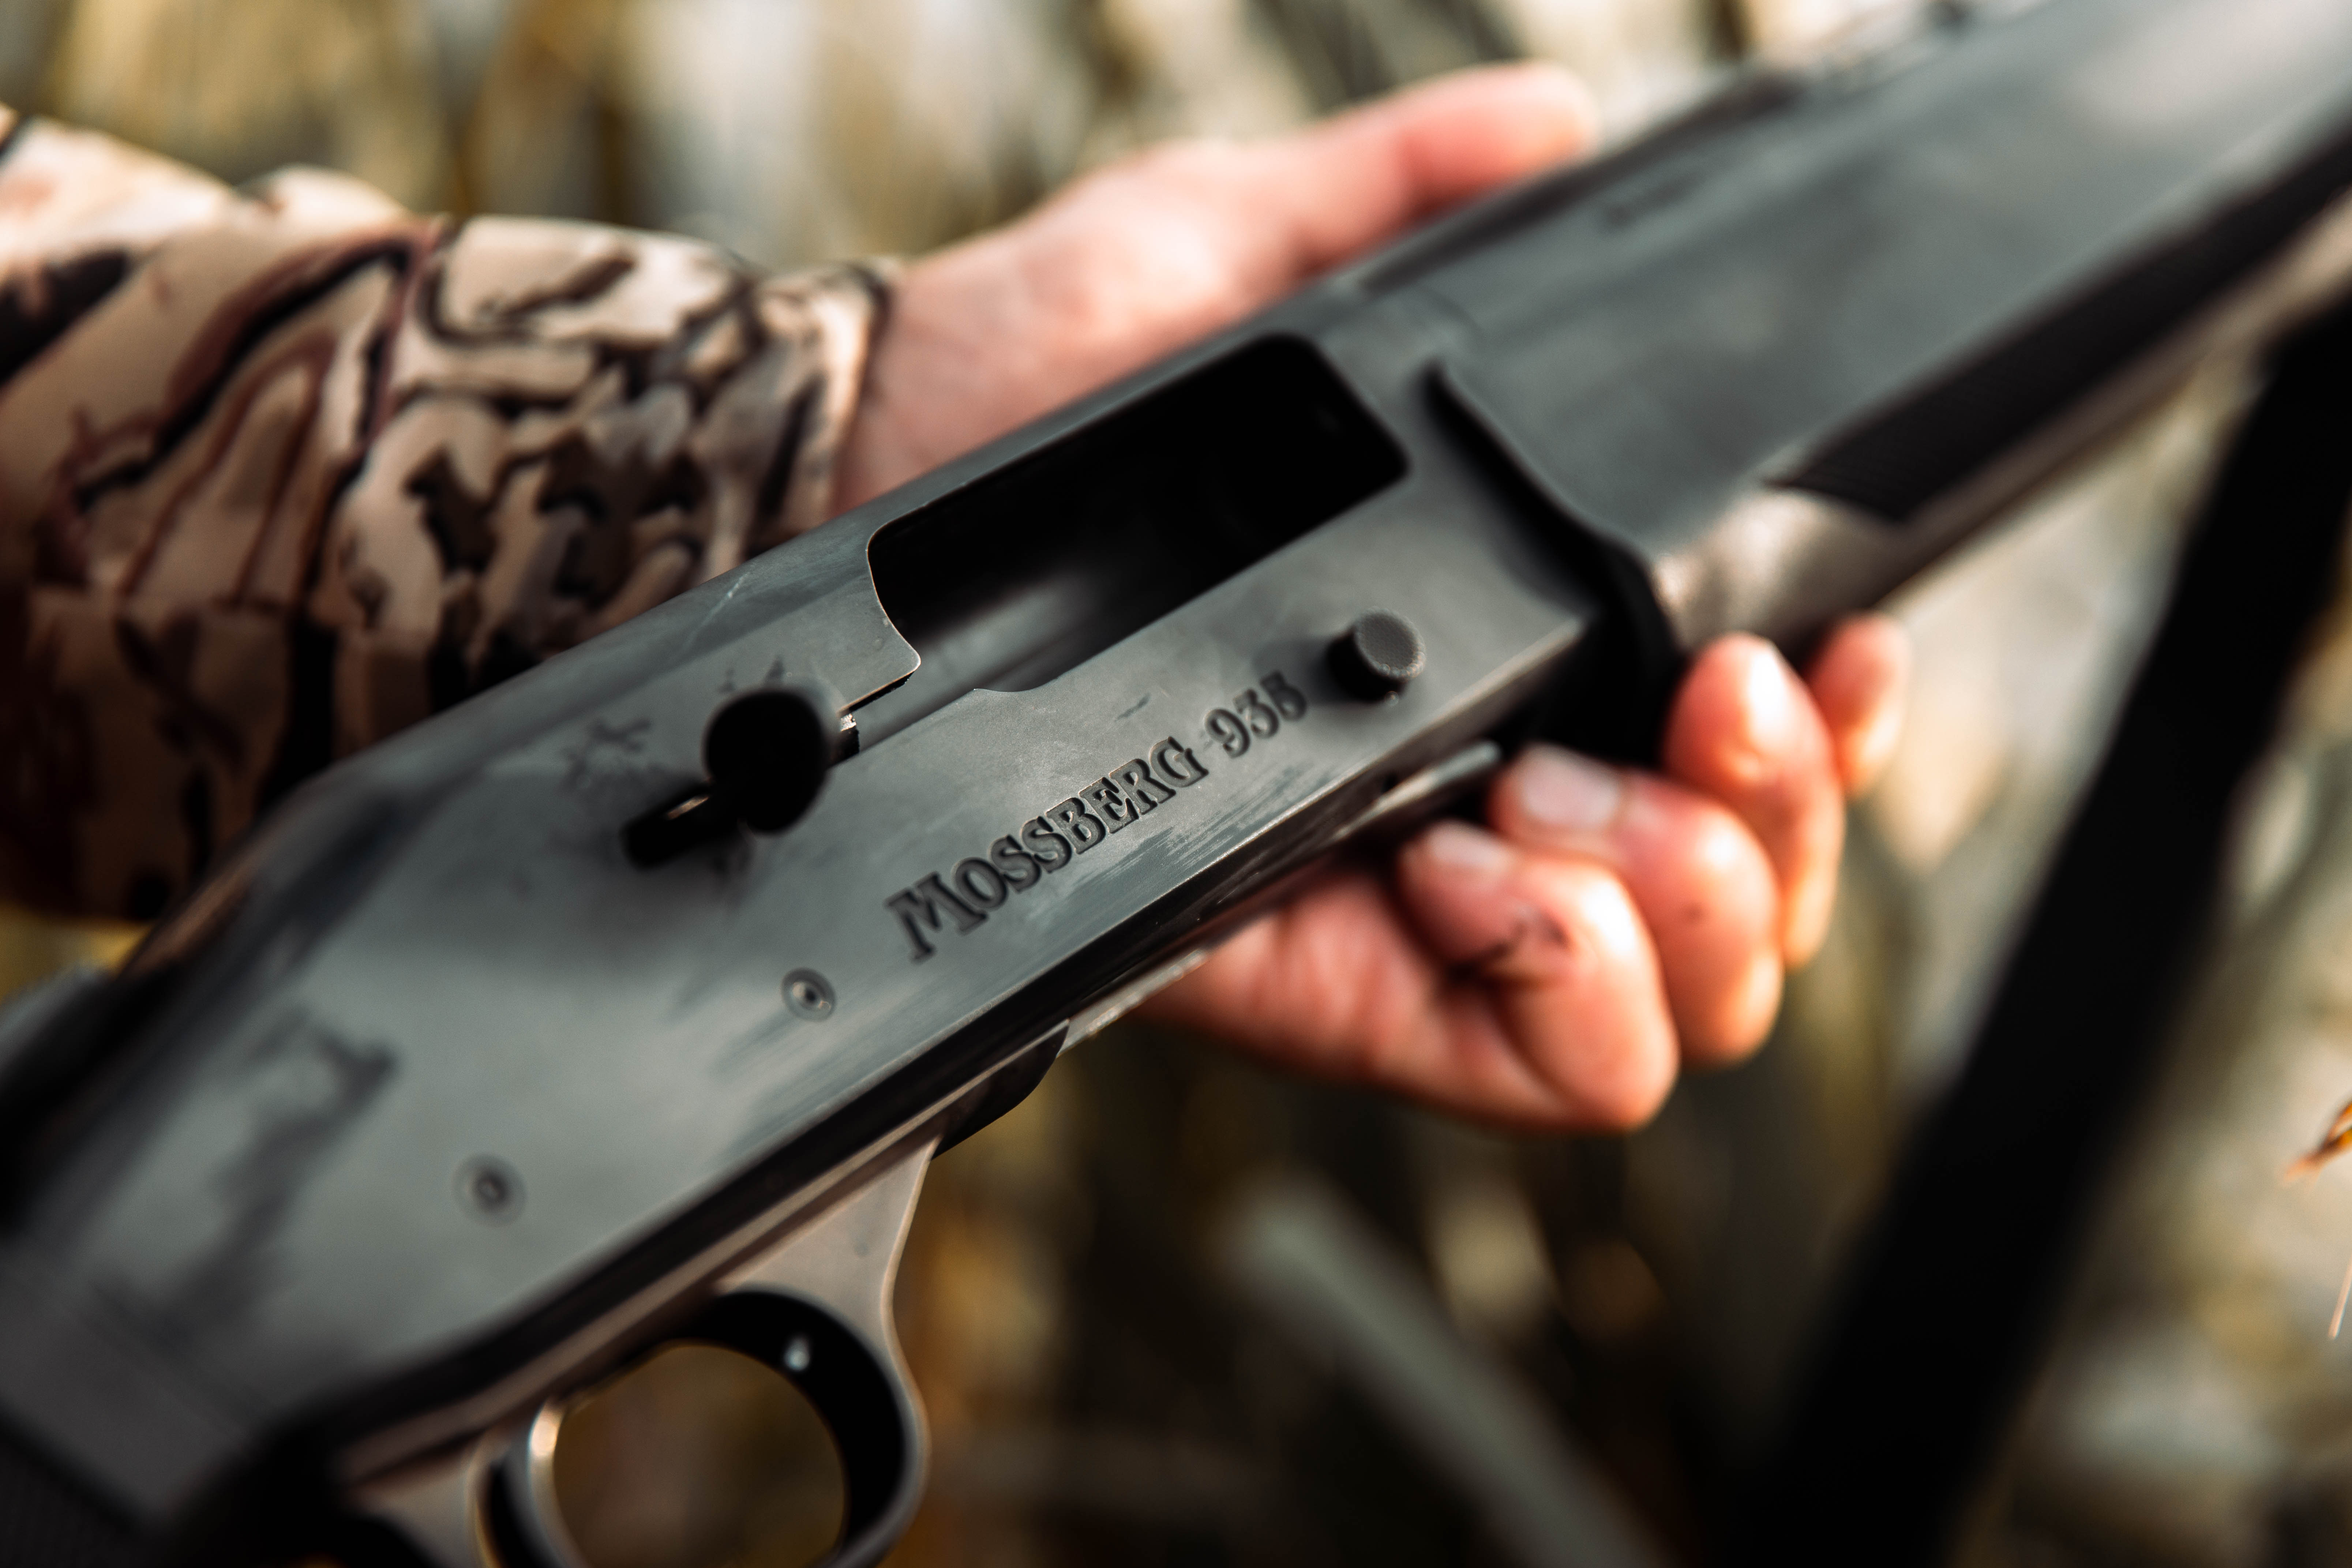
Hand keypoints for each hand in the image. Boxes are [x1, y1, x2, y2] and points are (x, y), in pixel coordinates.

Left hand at [834, 65, 1909, 1131]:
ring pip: (1664, 1011)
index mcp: (1501, 646)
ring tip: (1560, 789)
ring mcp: (1411, 912)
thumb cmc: (1037, 376)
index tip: (1818, 649)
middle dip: (1773, 826)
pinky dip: (1558, 977)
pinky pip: (1518, 1066)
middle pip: (1738, 905)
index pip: (1734, 747)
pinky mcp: (1324, 990)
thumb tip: (1551, 131)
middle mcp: (1482, 796)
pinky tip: (1483, 861)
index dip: (1827, 730)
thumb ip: (1400, 197)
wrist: (872, 471)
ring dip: (1682, 906)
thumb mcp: (1234, 253)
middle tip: (1704, 710)